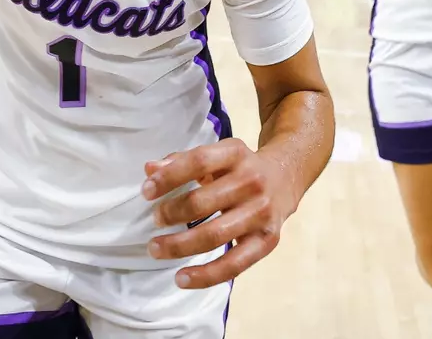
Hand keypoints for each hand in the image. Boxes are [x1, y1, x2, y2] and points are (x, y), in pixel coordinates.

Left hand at [143, 138, 296, 288]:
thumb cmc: (239, 169)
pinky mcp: (267, 241)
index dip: (170, 176)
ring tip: (156, 248)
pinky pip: (233, 264)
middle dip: (172, 214)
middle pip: (203, 201)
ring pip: (215, 235)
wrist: (286, 178)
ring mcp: (261, 213)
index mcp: (236, 153)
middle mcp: (252, 181)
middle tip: (154, 221)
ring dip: (180, 245)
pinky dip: (205, 275)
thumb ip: (182, 161)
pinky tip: (181, 278)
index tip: (146, 191)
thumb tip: (149, 171)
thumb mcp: (216, 156)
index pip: (199, 161)